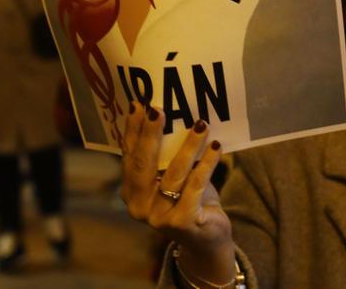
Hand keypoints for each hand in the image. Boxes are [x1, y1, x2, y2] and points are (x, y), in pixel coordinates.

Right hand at [121, 104, 232, 285]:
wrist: (207, 240)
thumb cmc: (189, 201)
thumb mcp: (172, 177)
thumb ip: (164, 156)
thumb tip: (167, 115)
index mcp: (131, 192)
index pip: (129, 156)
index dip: (133, 130)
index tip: (139, 105)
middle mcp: (138, 206)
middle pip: (143, 164)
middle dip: (151, 134)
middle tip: (160, 110)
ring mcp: (158, 217)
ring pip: (173, 173)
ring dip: (188, 146)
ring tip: (201, 125)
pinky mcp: (181, 222)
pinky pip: (195, 186)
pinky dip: (206, 164)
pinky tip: (216, 147)